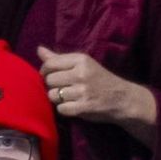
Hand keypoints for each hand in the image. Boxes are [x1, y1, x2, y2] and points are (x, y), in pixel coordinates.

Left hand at [37, 47, 157, 134]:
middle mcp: (81, 74)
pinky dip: (64, 109)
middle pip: (50, 80)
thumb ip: (59, 58)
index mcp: (80, 60)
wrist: (122, 99)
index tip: (49, 76)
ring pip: (54, 95)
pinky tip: (72, 107)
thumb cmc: (100, 80)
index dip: (45, 71)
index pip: (50, 64)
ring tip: (68, 98)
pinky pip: (62, 109)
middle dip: (53, 86)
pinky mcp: (84, 108)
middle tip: (63, 88)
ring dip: (58, 98)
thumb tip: (39, 50)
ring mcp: (82, 92)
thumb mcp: (83, 64)